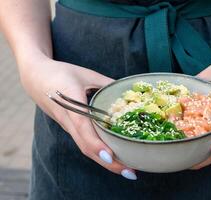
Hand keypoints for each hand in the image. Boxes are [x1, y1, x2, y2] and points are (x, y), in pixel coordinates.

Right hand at [19, 57, 136, 179]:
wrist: (35, 77)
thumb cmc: (61, 73)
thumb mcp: (86, 74)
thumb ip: (106, 82)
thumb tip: (128, 92)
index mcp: (70, 103)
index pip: (82, 127)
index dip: (95, 143)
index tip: (109, 156)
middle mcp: (68, 120)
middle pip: (86, 146)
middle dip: (108, 162)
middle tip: (130, 172)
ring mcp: (68, 126)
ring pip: (85, 148)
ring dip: (105, 161)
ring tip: (126, 169)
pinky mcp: (69, 128)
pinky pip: (84, 143)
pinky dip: (98, 153)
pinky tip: (113, 157)